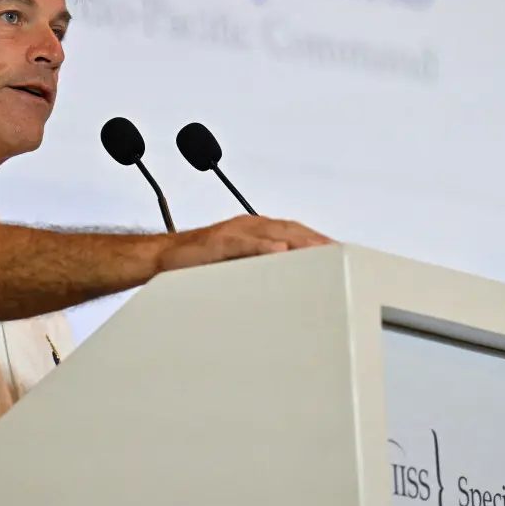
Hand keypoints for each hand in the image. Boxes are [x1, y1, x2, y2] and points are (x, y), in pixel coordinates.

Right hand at [156, 215, 333, 273]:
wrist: (162, 258)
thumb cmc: (199, 262)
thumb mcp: (238, 264)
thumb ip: (262, 266)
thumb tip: (291, 279)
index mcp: (255, 231)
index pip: (295, 232)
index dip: (319, 241)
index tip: (342, 253)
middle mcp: (248, 226)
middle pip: (290, 229)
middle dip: (316, 240)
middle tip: (341, 254)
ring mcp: (233, 232)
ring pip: (272, 232)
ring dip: (298, 241)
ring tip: (321, 252)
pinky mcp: (217, 242)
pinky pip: (243, 243)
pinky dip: (262, 246)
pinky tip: (278, 251)